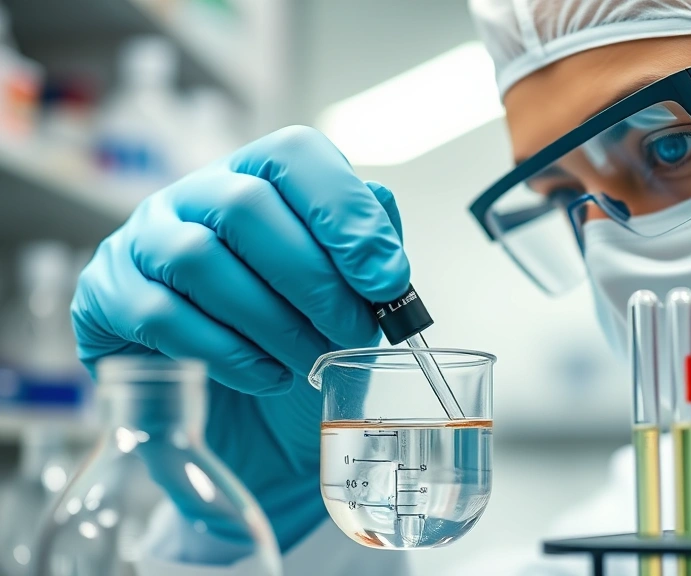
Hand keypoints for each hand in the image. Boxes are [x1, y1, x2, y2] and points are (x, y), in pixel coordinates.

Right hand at [71, 125, 409, 550]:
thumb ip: (368, 251)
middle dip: (313, 278)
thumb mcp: (351, 297)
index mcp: (260, 176)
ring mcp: (143, 241)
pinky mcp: (108, 297)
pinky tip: (266, 374)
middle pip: (246, 204)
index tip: (388, 279)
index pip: (294, 155)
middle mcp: (196, 194)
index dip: (344, 213)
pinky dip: (228, 353)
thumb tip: (380, 231)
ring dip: (272, 321)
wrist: (250, 421)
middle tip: (352, 331)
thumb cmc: (301, 342)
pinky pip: (161, 316)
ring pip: (199, 258)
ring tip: (311, 361)